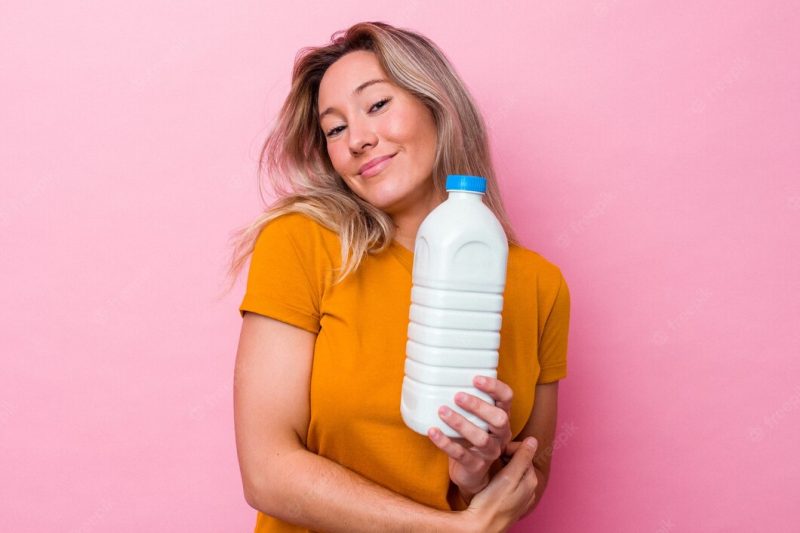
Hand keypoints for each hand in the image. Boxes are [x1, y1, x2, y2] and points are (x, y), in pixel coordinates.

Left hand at [427, 375, 513, 500]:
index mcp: (502, 418)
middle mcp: (501, 435)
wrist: (471, 474)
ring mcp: (490, 452)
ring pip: (481, 438)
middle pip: (499, 419)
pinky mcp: (475, 466)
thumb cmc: (471, 439)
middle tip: (458, 396)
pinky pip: (461, 454)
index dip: (494, 387)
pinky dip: (445, 442)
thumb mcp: (475, 419)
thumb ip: (468, 404)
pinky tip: (433, 431)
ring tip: (442, 411)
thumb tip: (443, 379)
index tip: (475, 378)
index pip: (507, 398)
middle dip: (479, 406)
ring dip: (461, 423)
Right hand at [450, 438, 538, 532]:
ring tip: (490, 468)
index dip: (509, 448)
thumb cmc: (493, 502)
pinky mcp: (511, 501)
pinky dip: (502, 476)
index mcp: (531, 479)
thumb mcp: (509, 476)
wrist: (482, 526)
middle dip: (506, 456)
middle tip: (491, 458)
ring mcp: (521, 496)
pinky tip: (492, 479)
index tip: (495, 450)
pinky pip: (509, 482)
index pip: (524, 452)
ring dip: (503, 465)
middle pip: (519, 461)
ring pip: (513, 471)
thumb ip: (522, 458)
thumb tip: (533, 440)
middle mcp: (530, 488)